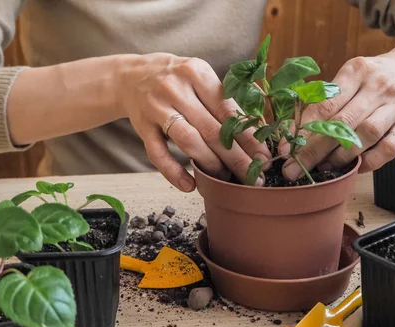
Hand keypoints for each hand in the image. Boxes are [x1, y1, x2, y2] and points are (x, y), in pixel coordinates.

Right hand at [119, 53, 270, 191]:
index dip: (248, 137)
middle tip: (253, 177)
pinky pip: (158, 154)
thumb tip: (256, 133)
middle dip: (236, 157)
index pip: (228, 111)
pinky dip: (174, 172)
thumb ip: (223, 100)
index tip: (263, 157)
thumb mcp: (200, 78)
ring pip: (188, 141)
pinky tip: (189, 185)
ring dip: (210, 164)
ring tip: (225, 179)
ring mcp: (156, 107)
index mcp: (197, 73)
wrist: (132, 76)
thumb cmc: (177, 80)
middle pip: (212, 129)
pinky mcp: (142, 126)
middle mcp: (176, 88)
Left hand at [279, 54, 394, 179]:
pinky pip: (388, 149)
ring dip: (341, 156)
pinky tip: (353, 168)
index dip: (303, 130)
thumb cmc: (374, 78)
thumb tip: (293, 134)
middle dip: (314, 150)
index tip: (286, 151)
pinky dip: (369, 163)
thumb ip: (325, 102)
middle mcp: (377, 87)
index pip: (325, 104)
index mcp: (356, 71)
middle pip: (342, 123)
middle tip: (294, 169)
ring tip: (324, 168)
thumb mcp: (349, 78)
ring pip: (366, 135)